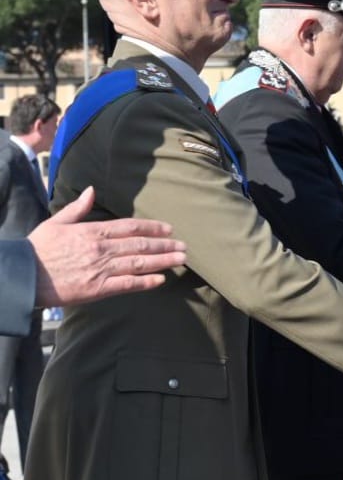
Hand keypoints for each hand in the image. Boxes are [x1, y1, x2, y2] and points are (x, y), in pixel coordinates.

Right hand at [29, 186, 187, 306]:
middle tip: (184, 246)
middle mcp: (101, 249)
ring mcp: (100, 269)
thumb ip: (77, 208)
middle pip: (140, 245)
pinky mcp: (97, 289)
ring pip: (139, 263)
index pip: (130, 227)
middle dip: (165, 245)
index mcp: (92, 231)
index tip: (169, 228)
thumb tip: (91, 190)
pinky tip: (161, 279)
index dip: (152, 227)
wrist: (21, 276)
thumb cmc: (37, 249)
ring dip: (163, 261)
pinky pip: (127, 284)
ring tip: (180, 259)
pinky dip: (146, 282)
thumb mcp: (55, 222)